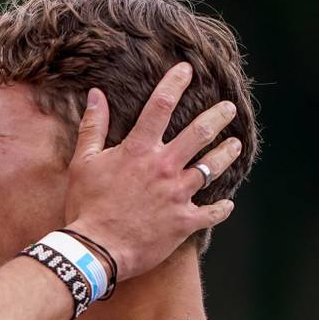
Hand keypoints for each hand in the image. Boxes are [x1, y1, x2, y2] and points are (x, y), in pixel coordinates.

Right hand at [64, 62, 241, 279]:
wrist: (95, 249)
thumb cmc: (86, 205)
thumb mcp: (83, 162)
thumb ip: (93, 127)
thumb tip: (96, 95)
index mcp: (139, 151)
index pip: (160, 107)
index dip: (175, 84)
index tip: (188, 70)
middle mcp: (164, 167)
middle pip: (199, 133)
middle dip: (218, 116)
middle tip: (229, 108)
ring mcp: (177, 195)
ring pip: (212, 168)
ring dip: (227, 154)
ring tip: (235, 145)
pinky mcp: (184, 222)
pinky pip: (212, 212)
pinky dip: (222, 208)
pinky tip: (228, 204)